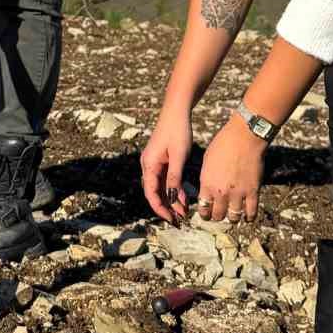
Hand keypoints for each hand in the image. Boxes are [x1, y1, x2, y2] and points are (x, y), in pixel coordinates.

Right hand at [140, 107, 193, 223]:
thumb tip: (172, 198)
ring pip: (161, 188)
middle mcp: (148, 165)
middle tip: (180, 221)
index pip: (151, 193)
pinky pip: (166, 180)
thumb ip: (174, 178)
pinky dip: (174, 189)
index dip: (160, 209)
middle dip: (167, 208)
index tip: (172, 220)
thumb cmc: (177, 131)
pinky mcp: (162, 160)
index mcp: (149, 165)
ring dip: (171, 200)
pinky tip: (184, 198)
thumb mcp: (179, 156)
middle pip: (155, 193)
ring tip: (184, 213)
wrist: (177, 111)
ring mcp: (154, 163)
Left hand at [196, 112, 265, 224]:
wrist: (244, 136)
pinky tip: (247, 216)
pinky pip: (251, 213)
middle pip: (218, 215)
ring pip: (233, 217)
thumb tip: (207, 191)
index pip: (203, 209)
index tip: (207, 213)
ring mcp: (238, 193)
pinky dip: (249, 217)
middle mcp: (221, 192)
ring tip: (233, 214)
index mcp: (207, 184)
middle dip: (217, 216)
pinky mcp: (253, 192)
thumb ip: (207, 179)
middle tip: (220, 214)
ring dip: (232, 217)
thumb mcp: (207, 161)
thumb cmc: (223, 144)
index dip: (205, 214)